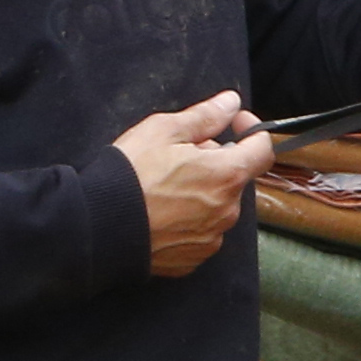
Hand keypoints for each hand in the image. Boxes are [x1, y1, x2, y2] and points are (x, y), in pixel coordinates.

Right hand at [117, 97, 271, 278]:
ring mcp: (212, 237)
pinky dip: (187, 220)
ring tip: (163, 186)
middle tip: (179, 155)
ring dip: (202, 192)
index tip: (236, 123)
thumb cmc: (129, 175)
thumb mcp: (162, 131)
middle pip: (234, 178)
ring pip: (217, 205)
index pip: (263, 151)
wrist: (97, 226)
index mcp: (227, 175)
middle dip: (216, 162)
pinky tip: (160, 213)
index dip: (253, 132)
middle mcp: (228, 210)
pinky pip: (200, 232)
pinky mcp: (193, 258)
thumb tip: (231, 103)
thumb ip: (204, 116)